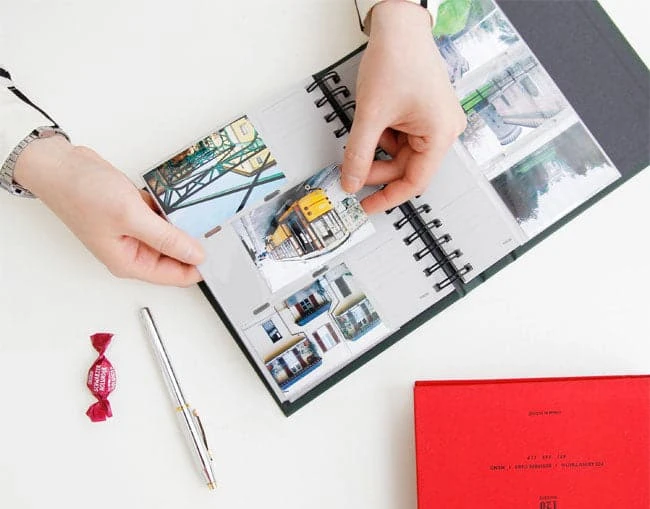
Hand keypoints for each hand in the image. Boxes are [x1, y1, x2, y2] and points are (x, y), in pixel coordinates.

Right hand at [14, 136, 204, 285]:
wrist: (59, 165)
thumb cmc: (82, 193)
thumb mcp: (130, 216)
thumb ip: (166, 237)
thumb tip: (195, 254)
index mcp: (129, 262)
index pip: (174, 276)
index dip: (200, 268)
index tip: (223, 256)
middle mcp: (132, 251)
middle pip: (175, 257)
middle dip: (197, 245)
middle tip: (222, 232)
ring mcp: (134, 231)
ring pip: (171, 236)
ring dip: (186, 227)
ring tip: (210, 216)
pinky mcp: (135, 213)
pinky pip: (162, 218)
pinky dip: (173, 211)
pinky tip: (187, 203)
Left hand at [341, 1, 466, 213]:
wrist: (399, 25)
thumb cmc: (397, 58)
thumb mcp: (371, 114)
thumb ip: (358, 154)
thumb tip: (351, 181)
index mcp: (440, 133)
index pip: (414, 181)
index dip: (387, 197)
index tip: (367, 206)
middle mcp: (443, 130)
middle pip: (407, 168)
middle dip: (377, 169)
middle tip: (351, 172)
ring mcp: (435, 121)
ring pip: (401, 153)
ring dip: (378, 151)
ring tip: (362, 135)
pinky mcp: (424, 114)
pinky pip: (402, 138)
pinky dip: (383, 137)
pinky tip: (373, 124)